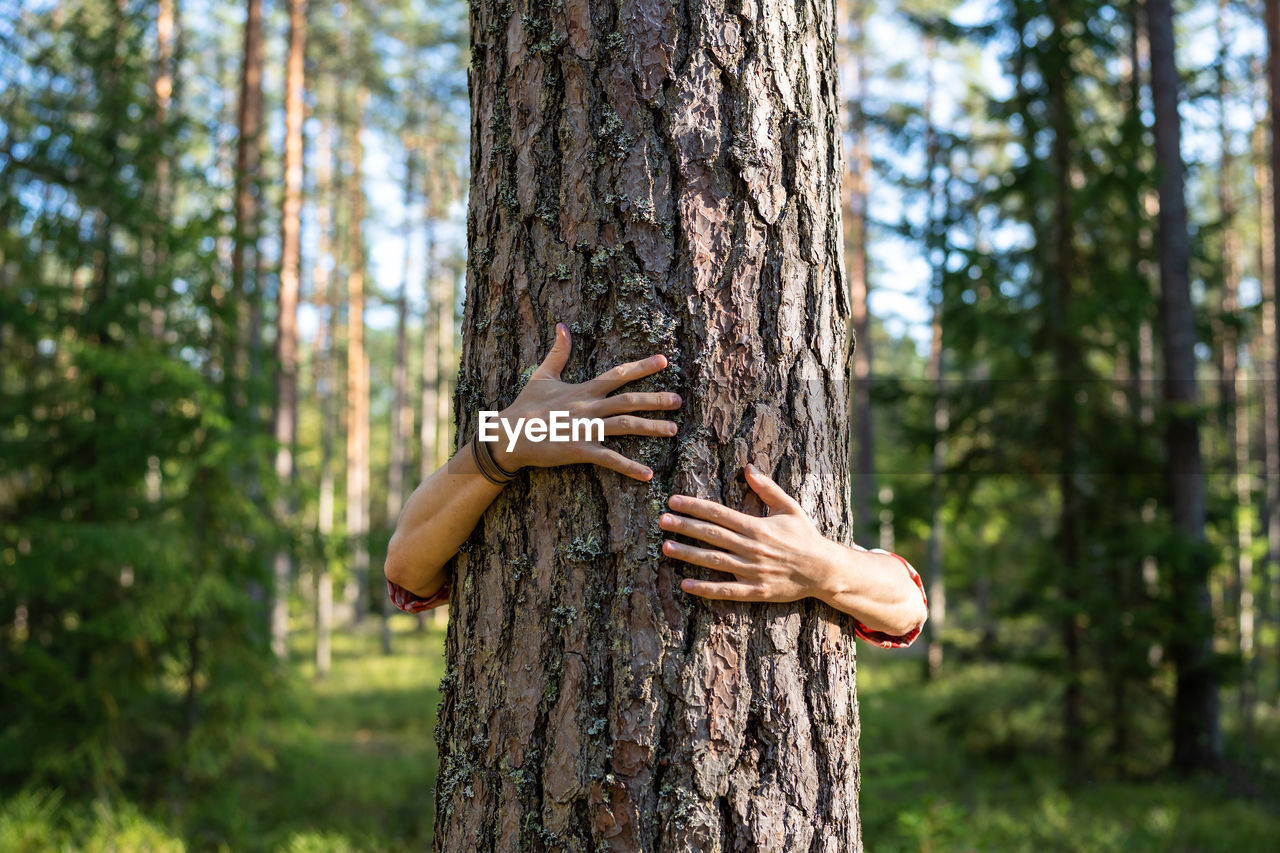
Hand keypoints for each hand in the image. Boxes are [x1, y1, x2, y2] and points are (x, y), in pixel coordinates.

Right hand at [490, 322, 680, 480]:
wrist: (508, 434)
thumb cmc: (524, 406)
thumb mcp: (542, 376)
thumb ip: (558, 352)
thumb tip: (562, 326)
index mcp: (583, 389)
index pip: (617, 374)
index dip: (641, 367)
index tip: (664, 360)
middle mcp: (588, 406)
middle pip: (629, 400)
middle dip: (655, 399)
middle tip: (678, 400)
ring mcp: (585, 429)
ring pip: (625, 426)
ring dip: (651, 428)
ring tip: (672, 429)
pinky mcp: (579, 450)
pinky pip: (609, 459)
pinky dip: (629, 467)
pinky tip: (648, 474)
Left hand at [660, 463, 839, 601]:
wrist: (824, 570)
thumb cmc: (805, 536)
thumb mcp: (790, 507)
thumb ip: (767, 488)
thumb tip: (748, 467)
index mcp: (757, 526)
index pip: (719, 513)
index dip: (695, 506)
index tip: (674, 500)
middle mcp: (752, 548)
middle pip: (712, 535)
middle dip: (685, 527)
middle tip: (662, 520)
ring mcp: (753, 571)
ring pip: (715, 561)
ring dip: (689, 554)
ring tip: (666, 548)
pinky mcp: (756, 591)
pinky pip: (726, 590)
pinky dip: (705, 589)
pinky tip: (685, 584)